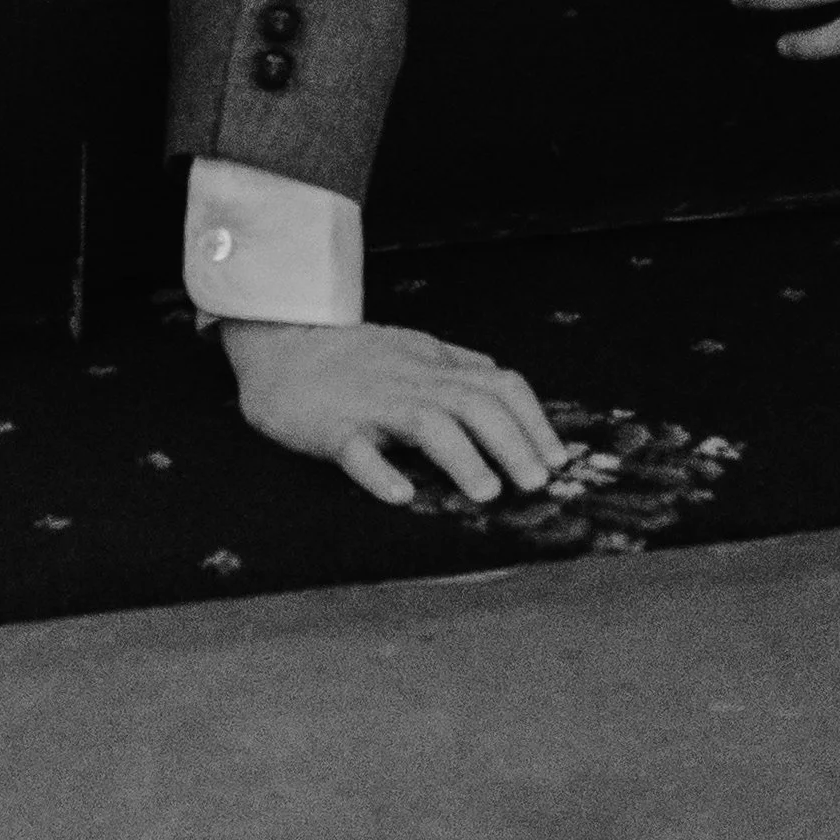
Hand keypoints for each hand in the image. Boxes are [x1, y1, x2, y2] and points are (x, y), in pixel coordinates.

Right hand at [219, 318, 571, 509]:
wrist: (280, 343)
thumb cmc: (351, 354)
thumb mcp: (413, 348)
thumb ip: (456, 364)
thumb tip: (499, 375)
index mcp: (435, 364)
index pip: (500, 383)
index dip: (534, 421)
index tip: (558, 460)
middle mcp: (412, 379)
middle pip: (475, 402)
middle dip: (513, 442)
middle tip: (538, 485)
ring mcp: (372, 401)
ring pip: (426, 422)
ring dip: (463, 456)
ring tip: (488, 493)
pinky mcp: (331, 426)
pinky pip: (356, 448)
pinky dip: (380, 470)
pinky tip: (401, 495)